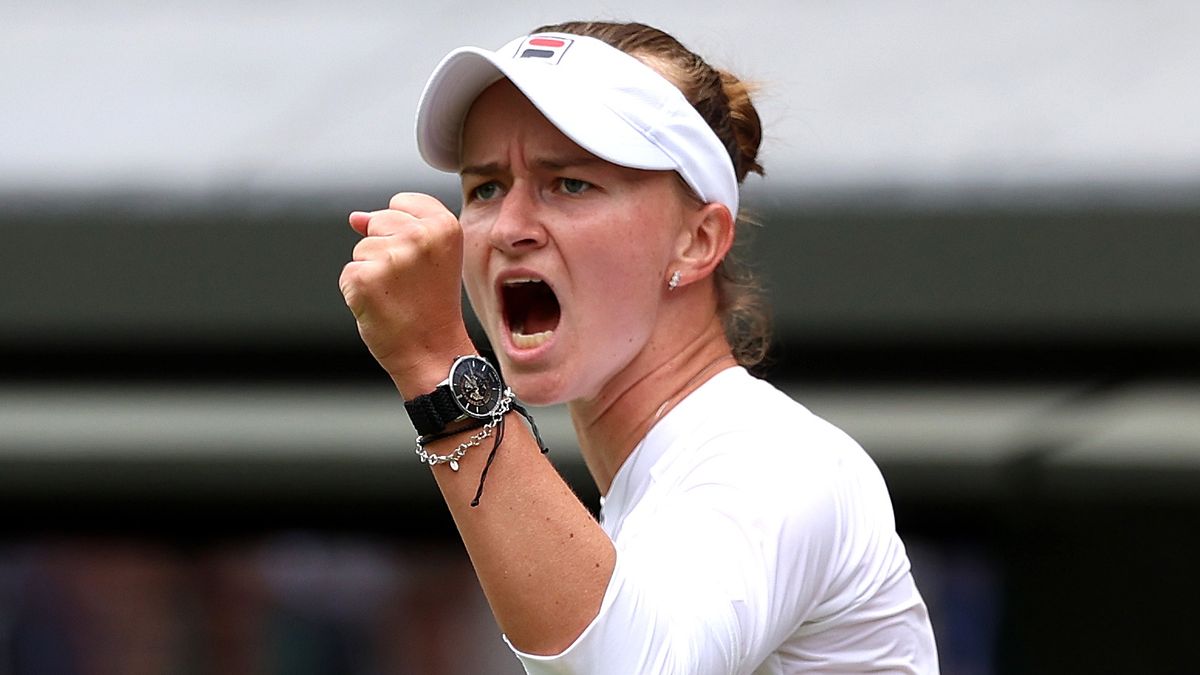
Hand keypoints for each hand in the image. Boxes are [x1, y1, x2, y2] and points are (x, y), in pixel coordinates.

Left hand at [339, 193, 474, 395]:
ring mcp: (390, 257)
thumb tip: (355, 217)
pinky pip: (349, 273)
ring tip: (398, 295)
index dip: (403, 231)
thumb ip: (399, 226)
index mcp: (444, 225)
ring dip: (371, 272)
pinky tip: (382, 306)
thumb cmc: (433, 305)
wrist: (432, 351)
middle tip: (410, 282)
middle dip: (385, 248)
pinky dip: (358, 292)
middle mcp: (419, 236)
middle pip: (378, 221)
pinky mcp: (364, 278)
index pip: (400, 203)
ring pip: (361, 248)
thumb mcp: (432, 257)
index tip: (421, 260)